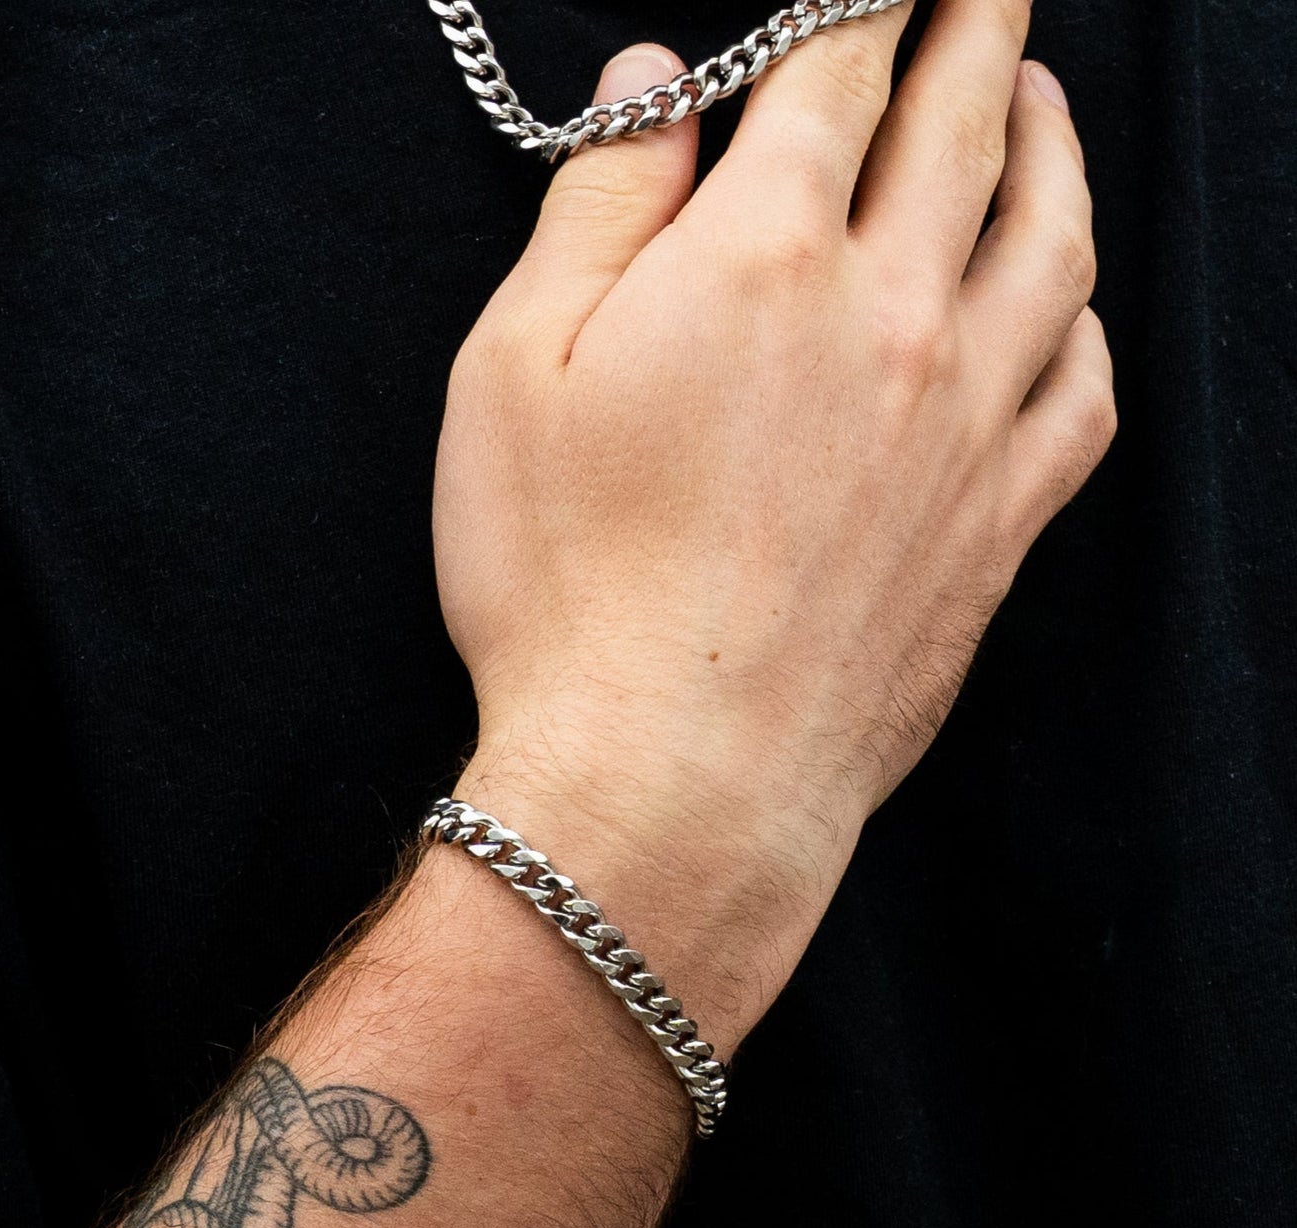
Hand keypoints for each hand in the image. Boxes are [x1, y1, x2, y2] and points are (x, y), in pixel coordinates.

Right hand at [434, 0, 1113, 1028]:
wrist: (672, 781)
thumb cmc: (565, 588)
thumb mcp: (514, 375)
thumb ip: (599, 208)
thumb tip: (654, 83)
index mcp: (762, 257)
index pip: (838, 73)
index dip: (854, 4)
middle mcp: (892, 316)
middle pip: (967, 124)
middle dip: (979, 27)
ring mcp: (965, 422)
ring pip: (1052, 239)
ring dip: (1055, 146)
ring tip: (1046, 104)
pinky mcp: (997, 526)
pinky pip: (1082, 388)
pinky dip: (1082, 321)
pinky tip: (1066, 307)